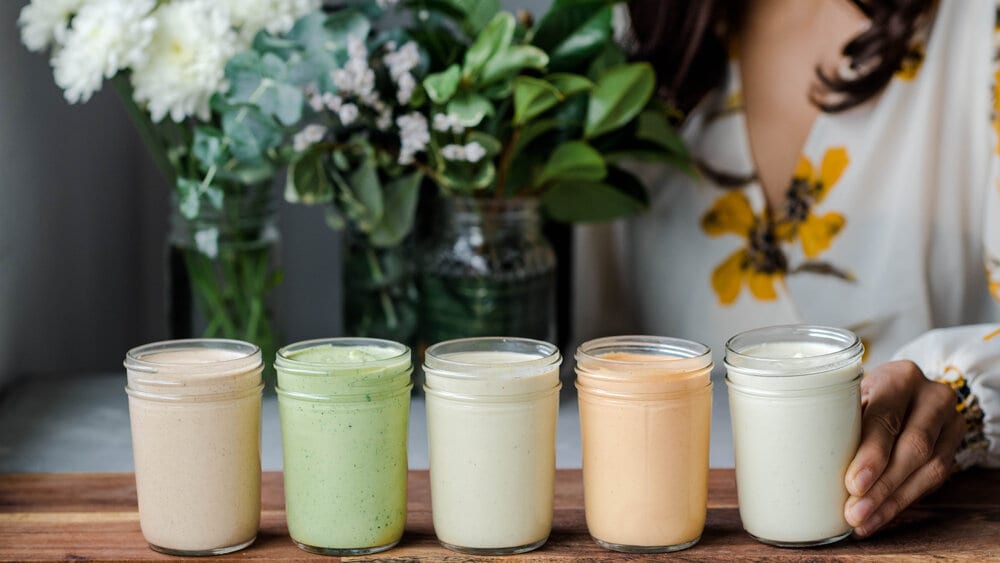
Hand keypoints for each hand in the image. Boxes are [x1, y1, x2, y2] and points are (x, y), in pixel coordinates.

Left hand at [843, 360, 963, 536]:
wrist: (903, 391)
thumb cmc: (864, 394)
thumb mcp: (851, 395)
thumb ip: (836, 418)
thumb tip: (799, 457)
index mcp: (901, 377)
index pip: (887, 418)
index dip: (872, 454)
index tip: (853, 484)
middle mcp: (933, 397)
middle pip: (914, 447)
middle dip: (883, 485)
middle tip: (854, 512)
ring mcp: (950, 423)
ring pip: (930, 469)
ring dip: (892, 501)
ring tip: (862, 521)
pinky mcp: (953, 447)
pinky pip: (933, 481)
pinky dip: (902, 502)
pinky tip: (878, 517)